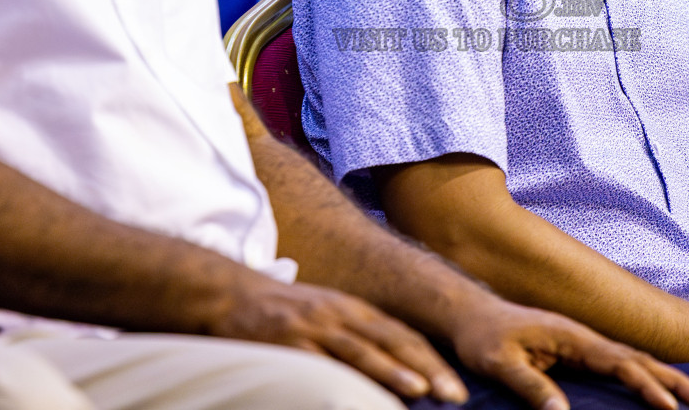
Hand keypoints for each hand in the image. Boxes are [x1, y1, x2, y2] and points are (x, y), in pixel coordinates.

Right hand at [216, 277, 465, 401]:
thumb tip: (400, 370)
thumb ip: (360, 338)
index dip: (432, 360)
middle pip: (392, 340)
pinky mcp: (286, 342)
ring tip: (420, 390)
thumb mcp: (329, 316)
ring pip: (360, 349)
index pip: (402, 334)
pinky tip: (354, 393)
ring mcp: (314, 327)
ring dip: (392, 370)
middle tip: (455, 394)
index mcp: (354, 309)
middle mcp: (340, 314)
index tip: (457, 385)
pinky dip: (339, 378)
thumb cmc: (286, 314)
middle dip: (427, 368)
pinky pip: (316, 363)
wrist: (231, 294)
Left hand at [447, 298, 688, 409]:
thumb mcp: (499, 362)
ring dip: (665, 378)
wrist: (471, 315)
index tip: (670, 408)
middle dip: (673, 380)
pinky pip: (619, 366)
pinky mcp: (577, 352)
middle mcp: (583, 337)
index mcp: (571, 336)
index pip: (618, 363)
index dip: (646, 385)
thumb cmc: (483, 338)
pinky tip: (658, 389)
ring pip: (632, 361)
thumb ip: (531, 385)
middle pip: (637, 359)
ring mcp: (582, 343)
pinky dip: (645, 376)